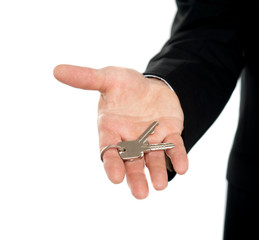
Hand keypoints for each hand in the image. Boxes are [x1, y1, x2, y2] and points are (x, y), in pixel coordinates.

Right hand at [53, 65, 187, 198]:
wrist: (151, 85)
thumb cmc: (125, 85)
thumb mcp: (107, 78)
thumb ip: (86, 78)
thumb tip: (57, 70)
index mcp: (112, 131)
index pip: (110, 151)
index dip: (113, 165)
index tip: (116, 178)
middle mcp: (130, 140)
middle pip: (132, 163)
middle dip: (135, 178)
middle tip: (140, 194)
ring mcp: (151, 140)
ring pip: (153, 160)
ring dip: (157, 173)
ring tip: (160, 186)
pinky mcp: (169, 135)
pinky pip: (174, 148)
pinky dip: (177, 157)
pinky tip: (182, 168)